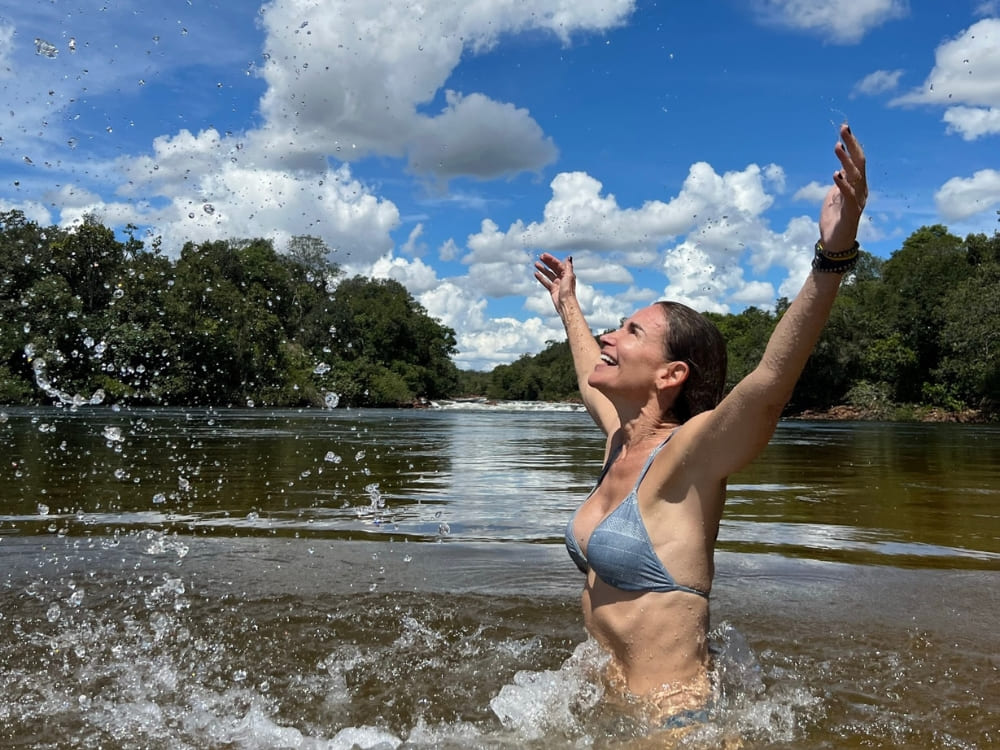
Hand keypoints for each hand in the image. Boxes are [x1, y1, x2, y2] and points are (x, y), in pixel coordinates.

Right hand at [533, 252, 576, 312]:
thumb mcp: (569, 276)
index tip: (544, 255)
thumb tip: (569, 257)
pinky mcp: (552, 289)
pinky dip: (541, 277)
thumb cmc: (568, 291)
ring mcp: (557, 283)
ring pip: (548, 274)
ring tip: (536, 264)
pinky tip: (536, 274)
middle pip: (553, 268)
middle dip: (547, 262)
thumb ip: (568, 266)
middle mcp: (562, 277)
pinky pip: (546, 282)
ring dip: (543, 269)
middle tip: (540, 257)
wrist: (565, 304)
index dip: (551, 259)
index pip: (558, 264)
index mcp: (567, 273)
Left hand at [820, 123, 867, 253]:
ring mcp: (857, 200)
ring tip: (837, 146)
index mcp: (857, 185)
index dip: (851, 144)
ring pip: (855, 176)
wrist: (834, 244)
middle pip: (858, 163)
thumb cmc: (834, 221)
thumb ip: (839, 184)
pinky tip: (835, 175)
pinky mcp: (851, 212)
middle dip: (852, 144)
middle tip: (844, 128)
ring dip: (846, 160)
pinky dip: (842, 185)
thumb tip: (840, 171)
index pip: (856, 160)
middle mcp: (861, 189)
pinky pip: (848, 196)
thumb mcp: (833, 198)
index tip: (844, 128)